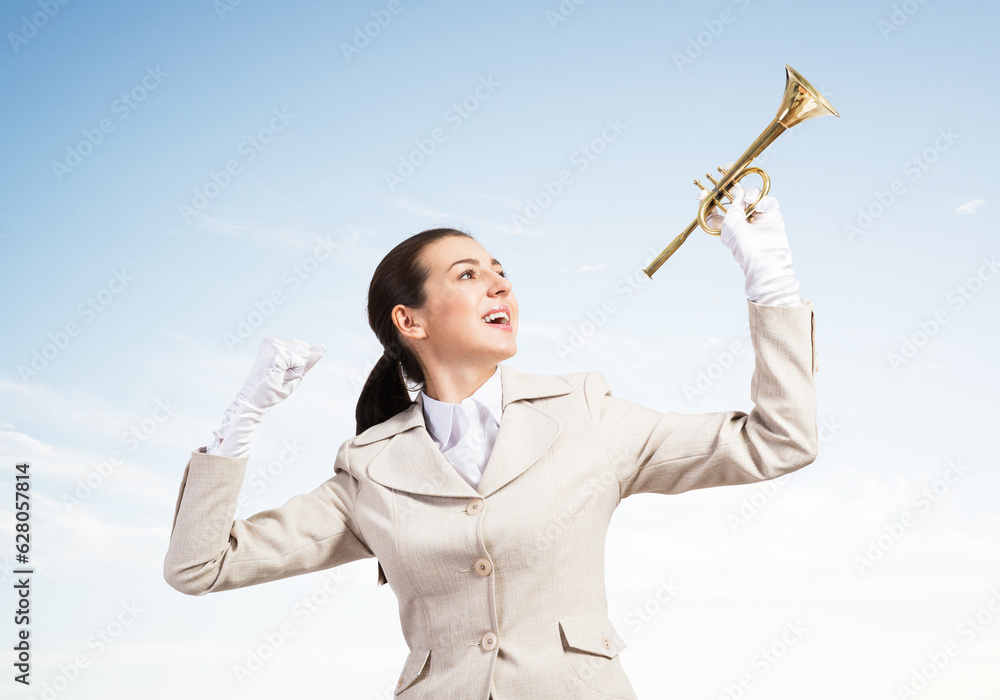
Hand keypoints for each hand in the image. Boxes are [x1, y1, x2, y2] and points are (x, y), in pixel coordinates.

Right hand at [206, 337, 325, 458]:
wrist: (257, 400)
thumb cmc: (274, 388)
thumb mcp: (296, 371)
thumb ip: (308, 359)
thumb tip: (322, 346)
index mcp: (275, 342)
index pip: (303, 347)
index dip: (298, 364)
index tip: (281, 372)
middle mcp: (273, 340)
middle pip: (305, 348)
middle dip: (298, 366)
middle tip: (279, 375)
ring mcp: (274, 344)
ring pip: (303, 355)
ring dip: (295, 370)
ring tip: (278, 376)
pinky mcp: (277, 352)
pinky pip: (300, 362)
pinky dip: (294, 373)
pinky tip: (279, 376)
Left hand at [697, 177, 800, 306]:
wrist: (765, 259)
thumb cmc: (743, 246)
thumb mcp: (730, 223)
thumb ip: (733, 205)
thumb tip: (739, 190)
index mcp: (725, 224)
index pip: (715, 208)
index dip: (708, 198)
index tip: (702, 190)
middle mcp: (740, 218)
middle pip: (734, 195)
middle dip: (731, 182)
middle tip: (727, 168)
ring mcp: (756, 215)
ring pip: (752, 194)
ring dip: (750, 194)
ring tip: (750, 201)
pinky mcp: (771, 215)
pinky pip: (768, 200)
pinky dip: (764, 202)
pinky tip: (760, 209)